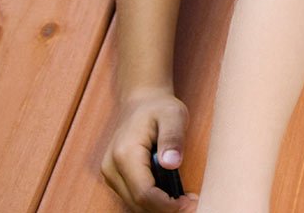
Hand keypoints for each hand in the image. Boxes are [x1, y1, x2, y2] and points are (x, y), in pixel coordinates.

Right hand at [102, 88, 196, 211]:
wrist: (141, 102)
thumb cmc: (159, 108)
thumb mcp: (173, 116)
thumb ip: (173, 138)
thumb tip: (172, 163)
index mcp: (125, 154)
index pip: (144, 193)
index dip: (167, 205)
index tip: (190, 203)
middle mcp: (112, 167)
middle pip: (138, 203)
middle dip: (166, 209)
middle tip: (192, 204)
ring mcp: (111, 174)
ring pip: (134, 204)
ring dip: (159, 207)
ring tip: (185, 200)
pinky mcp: (115, 177)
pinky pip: (133, 197)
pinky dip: (152, 201)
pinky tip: (172, 195)